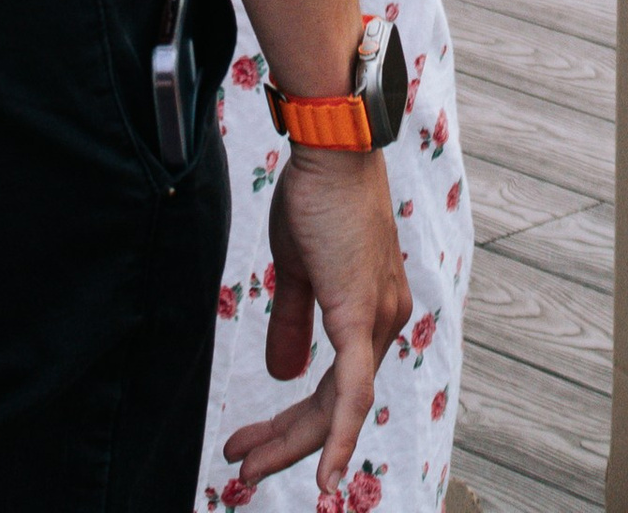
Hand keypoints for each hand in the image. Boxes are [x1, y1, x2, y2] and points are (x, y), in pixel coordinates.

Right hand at [225, 146, 411, 496]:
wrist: (332, 150)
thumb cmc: (317, 198)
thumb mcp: (300, 269)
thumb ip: (294, 322)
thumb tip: (283, 374)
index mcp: (372, 311)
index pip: (336, 387)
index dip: (298, 424)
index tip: (257, 447)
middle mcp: (384, 321)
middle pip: (336, 405)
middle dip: (287, 441)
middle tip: (243, 467)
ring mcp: (378, 319)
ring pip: (338, 406)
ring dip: (292, 441)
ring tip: (247, 465)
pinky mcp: (362, 315)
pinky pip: (352, 393)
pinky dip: (337, 437)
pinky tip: (324, 478)